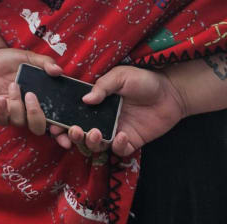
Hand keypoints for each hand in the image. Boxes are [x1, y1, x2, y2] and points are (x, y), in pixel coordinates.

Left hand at [0, 48, 62, 134]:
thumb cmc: (15, 61)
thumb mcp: (32, 59)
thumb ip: (46, 63)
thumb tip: (58, 71)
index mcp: (43, 102)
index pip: (55, 123)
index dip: (60, 132)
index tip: (61, 129)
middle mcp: (29, 111)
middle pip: (37, 128)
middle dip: (35, 115)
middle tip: (30, 95)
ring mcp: (14, 113)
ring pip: (19, 122)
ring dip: (16, 104)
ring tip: (13, 85)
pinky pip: (1, 120)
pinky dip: (2, 111)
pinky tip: (1, 98)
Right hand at [52, 65, 186, 156]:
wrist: (172, 92)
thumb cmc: (144, 79)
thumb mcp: (121, 76)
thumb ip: (103, 86)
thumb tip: (85, 99)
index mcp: (94, 102)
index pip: (72, 113)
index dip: (61, 121)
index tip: (54, 125)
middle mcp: (101, 118)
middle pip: (79, 133)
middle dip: (71, 136)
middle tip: (74, 131)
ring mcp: (114, 130)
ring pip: (95, 145)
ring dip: (91, 142)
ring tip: (96, 133)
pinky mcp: (130, 141)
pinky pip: (118, 151)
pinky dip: (117, 147)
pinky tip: (122, 136)